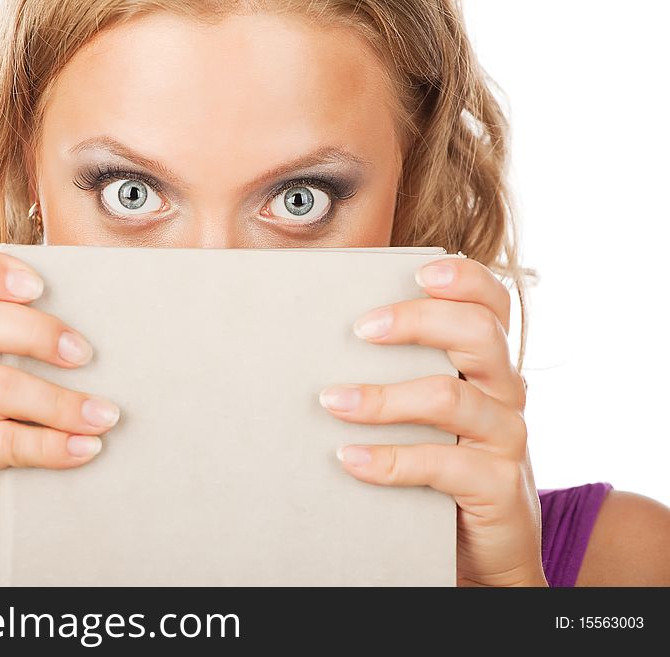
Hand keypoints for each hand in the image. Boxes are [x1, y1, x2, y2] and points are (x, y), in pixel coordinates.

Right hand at [0, 249, 120, 585]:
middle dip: (40, 332)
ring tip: (106, 416)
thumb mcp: (6, 380)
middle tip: (86, 354)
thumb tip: (118, 327)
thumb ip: (33, 350)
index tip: (40, 286)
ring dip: (62, 402)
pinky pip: (1, 442)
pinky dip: (52, 445)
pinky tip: (86, 449)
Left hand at [320, 257, 545, 586]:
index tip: (421, 270)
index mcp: (488, 365)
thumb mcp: (426, 415)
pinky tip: (351, 459)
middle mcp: (505, 393)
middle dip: (418, 321)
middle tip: (362, 329)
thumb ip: (398, 376)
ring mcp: (506, 438)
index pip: (493, 305)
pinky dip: (391, 459)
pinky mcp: (497, 486)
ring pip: (450, 397)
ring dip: (383, 397)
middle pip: (478, 334)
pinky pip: (443, 464)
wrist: (482, 548)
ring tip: (332, 401)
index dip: (466, 279)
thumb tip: (317, 347)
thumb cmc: (440, 467)